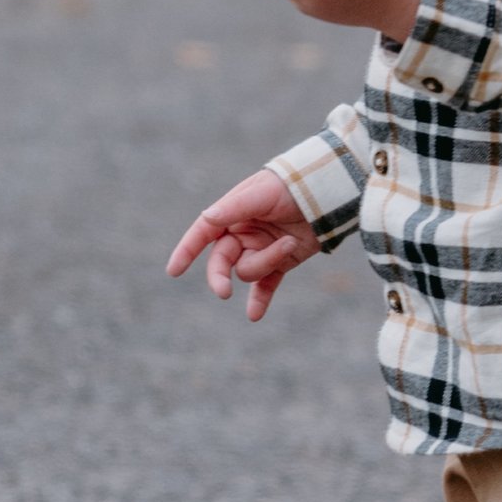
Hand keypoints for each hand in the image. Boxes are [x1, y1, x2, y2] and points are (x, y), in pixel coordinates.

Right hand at [165, 167, 323, 323]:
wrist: (328, 192)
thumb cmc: (291, 186)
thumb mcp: (261, 194)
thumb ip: (234, 208)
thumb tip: (207, 219)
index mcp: (232, 213)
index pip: (203, 233)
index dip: (186, 251)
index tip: (173, 271)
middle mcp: (243, 233)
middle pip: (221, 262)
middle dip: (219, 277)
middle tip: (224, 292)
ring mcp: (261, 249)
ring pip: (249, 271)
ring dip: (268, 261)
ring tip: (288, 242)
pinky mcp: (282, 262)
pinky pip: (265, 286)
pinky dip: (260, 301)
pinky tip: (254, 316)